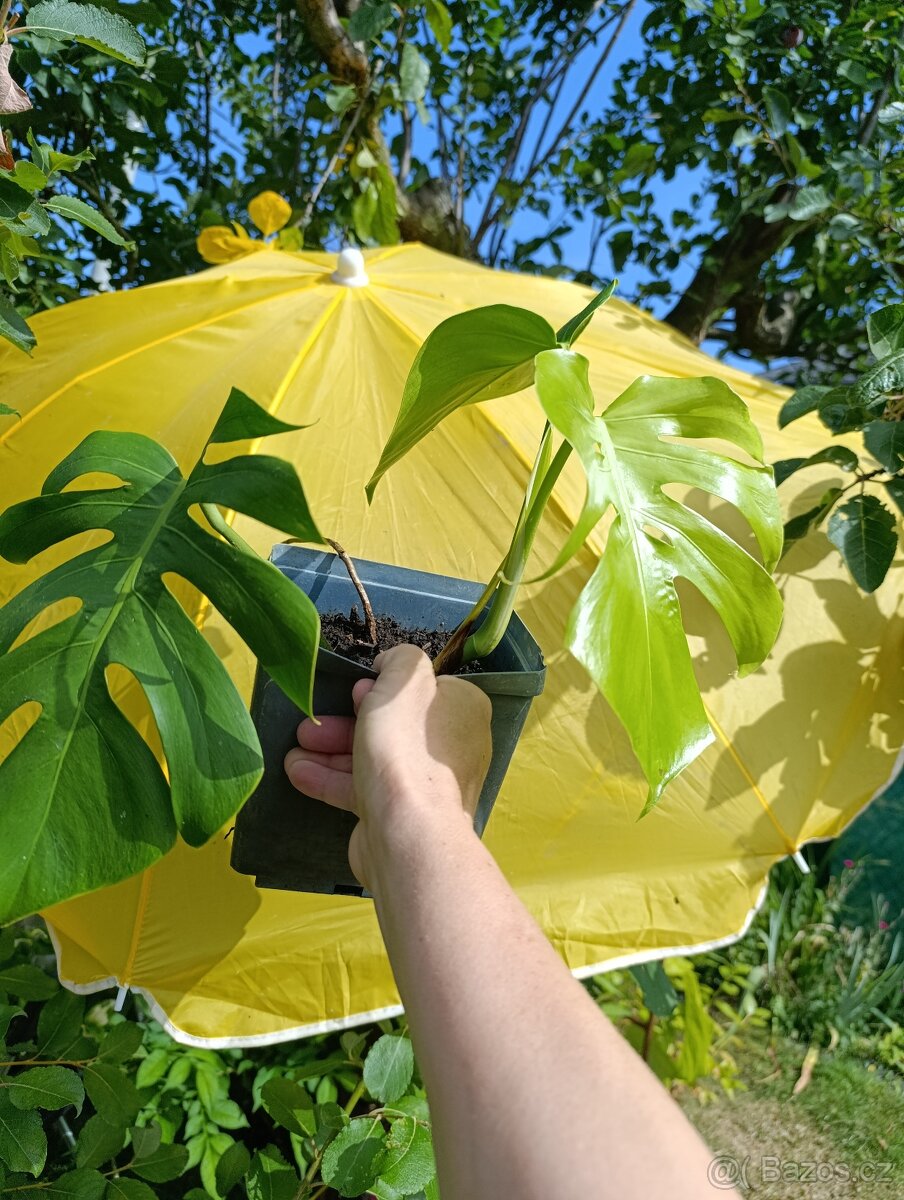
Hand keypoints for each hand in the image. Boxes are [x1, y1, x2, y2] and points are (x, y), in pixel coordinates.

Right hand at [285, 644, 492, 890]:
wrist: (406, 832)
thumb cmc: (406, 748)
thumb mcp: (403, 682)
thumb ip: (400, 660)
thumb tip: (391, 666)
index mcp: (463, 711)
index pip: (421, 691)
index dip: (383, 688)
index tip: (356, 692)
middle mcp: (451, 747)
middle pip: (390, 725)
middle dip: (344, 722)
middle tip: (311, 723)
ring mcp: (426, 785)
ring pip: (372, 757)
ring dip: (330, 750)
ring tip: (295, 748)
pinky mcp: (400, 814)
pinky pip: (363, 788)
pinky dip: (332, 778)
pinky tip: (298, 772)